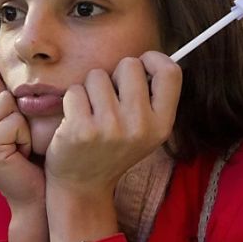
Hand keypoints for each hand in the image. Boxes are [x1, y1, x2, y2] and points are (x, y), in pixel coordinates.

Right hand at [0, 66, 41, 209]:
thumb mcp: (17, 119)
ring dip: (23, 122)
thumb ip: (2, 95)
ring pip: (4, 100)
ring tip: (21, 145)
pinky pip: (13, 121)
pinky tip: (22, 154)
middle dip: (16, 105)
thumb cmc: (34, 156)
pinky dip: (26, 136)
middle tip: (18, 135)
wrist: (37, 196)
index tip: (10, 110)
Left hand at [44, 52, 181, 195]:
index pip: (171, 72)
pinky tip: (75, 122)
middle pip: (129, 65)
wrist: (82, 185)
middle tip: (109, 100)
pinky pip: (75, 90)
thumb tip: (151, 57)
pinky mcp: (82, 130)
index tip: (141, 66)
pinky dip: (72, 101)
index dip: (153, 60)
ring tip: (91, 114)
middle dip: (115, 75)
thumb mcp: (144, 130)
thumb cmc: (112, 148)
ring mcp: (111, 128)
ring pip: (97, 75)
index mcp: (162, 125)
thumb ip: (151, 97)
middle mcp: (140, 126)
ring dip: (90, 89)